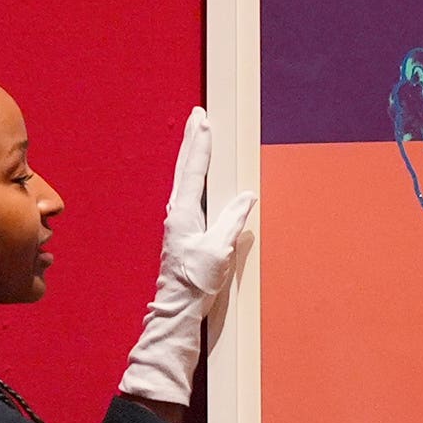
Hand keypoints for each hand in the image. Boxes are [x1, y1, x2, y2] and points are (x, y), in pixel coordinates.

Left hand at [124, 108, 257, 408]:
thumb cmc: (196, 281)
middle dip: (191, 141)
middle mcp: (177, 212)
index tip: (204, 123)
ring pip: (183, 177)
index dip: (201, 146)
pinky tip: (194, 176)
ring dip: (190, 154)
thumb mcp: (219, 250)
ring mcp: (177, 221)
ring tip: (195, 136)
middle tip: (196, 117)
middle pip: (184, 167)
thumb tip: (245, 197)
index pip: (194, 171)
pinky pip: (187, 192)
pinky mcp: (181, 230)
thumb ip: (232, 221)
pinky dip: (191, 175)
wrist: (178, 306)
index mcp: (184, 213)